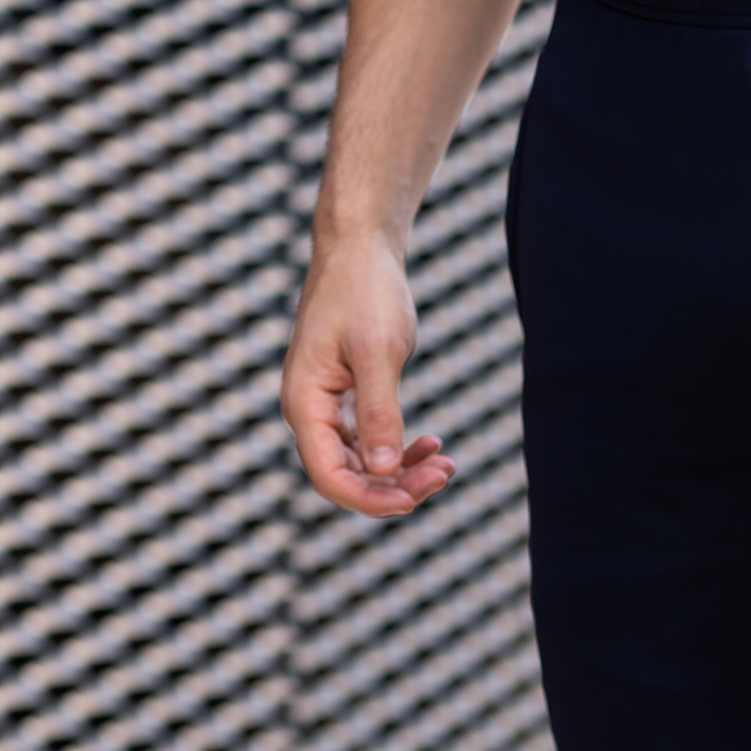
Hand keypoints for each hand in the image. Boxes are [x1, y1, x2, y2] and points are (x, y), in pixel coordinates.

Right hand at [281, 234, 455, 517]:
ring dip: (404, 473)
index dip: (371, 500)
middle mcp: (309, 413)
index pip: (330, 478)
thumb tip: (384, 469)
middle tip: (445, 472)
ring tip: (445, 463)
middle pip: (350, 478)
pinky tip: (433, 444)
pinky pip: (371, 444)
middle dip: (397, 487)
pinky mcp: (346, 401)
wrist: (360, 250)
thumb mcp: (377, 351)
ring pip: (364, 466)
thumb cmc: (365, 290)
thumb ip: (379, 412)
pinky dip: (402, 452)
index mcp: (305, 404)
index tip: (414, 500)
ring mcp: (326, 409)